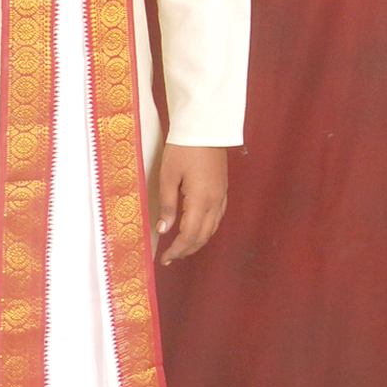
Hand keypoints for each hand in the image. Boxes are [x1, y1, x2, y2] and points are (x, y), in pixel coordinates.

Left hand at [156, 144, 227, 264]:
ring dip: (197, 241)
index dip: (177, 250)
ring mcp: (221, 196)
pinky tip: (196, 229)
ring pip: (212, 229)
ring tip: (181, 247)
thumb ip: (167, 206)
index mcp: (200, 200)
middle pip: (202, 236)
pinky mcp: (223, 190)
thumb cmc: (183, 148)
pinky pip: (217, 217)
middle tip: (170, 257)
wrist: (205, 128)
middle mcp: (215, 202)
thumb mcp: (168, 176)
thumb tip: (164, 230)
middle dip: (186, 250)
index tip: (164, 259)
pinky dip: (206, 229)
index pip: (189, 235)